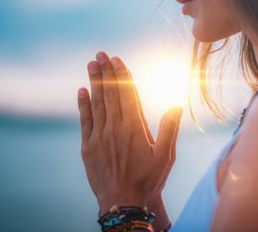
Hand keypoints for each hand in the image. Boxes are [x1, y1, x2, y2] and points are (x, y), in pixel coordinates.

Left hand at [77, 51, 182, 215]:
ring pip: (97, 103)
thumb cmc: (148, 180)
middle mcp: (115, 128)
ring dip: (94, 82)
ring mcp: (99, 136)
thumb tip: (176, 104)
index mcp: (135, 127)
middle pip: (110, 94)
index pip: (127, 94)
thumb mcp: (165, 156)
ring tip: (91, 64)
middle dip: (106, 72)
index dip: (122, 75)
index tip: (117, 59)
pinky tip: (81, 90)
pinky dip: (83, 104)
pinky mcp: (88, 146)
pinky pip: (85, 120)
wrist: (123, 203)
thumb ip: (170, 128)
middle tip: (100, 54)